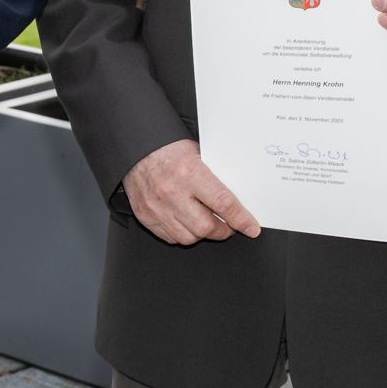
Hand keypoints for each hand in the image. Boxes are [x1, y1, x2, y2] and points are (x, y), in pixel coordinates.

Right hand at [123, 139, 261, 245]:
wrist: (135, 150)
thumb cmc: (168, 150)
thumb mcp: (198, 155)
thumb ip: (216, 178)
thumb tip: (239, 199)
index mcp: (189, 173)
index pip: (223, 203)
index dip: (241, 219)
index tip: (251, 228)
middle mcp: (171, 192)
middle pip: (206, 227)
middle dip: (223, 231)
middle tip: (228, 226)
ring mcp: (156, 206)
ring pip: (189, 237)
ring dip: (202, 234)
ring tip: (206, 224)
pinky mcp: (145, 216)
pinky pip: (170, 237)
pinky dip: (182, 234)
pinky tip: (186, 223)